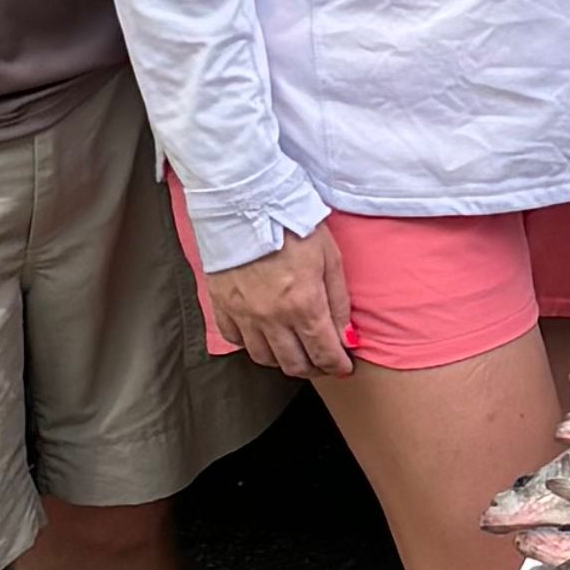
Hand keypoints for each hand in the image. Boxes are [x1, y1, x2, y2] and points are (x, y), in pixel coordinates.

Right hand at [201, 222, 355, 377]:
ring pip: (264, 358)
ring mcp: (243, 313)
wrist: (246, 201)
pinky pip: (236, 340)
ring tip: (295, 352)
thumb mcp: (330, 257)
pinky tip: (263, 336)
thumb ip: (339, 302)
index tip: (344, 367)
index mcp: (303, 304)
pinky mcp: (221, 305)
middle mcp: (272, 317)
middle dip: (314, 368)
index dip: (337, 366)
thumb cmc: (292, 224)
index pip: (324, 352)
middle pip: (294, 363)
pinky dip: (251, 345)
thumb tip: (347, 338)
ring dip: (283, 361)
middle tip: (322, 363)